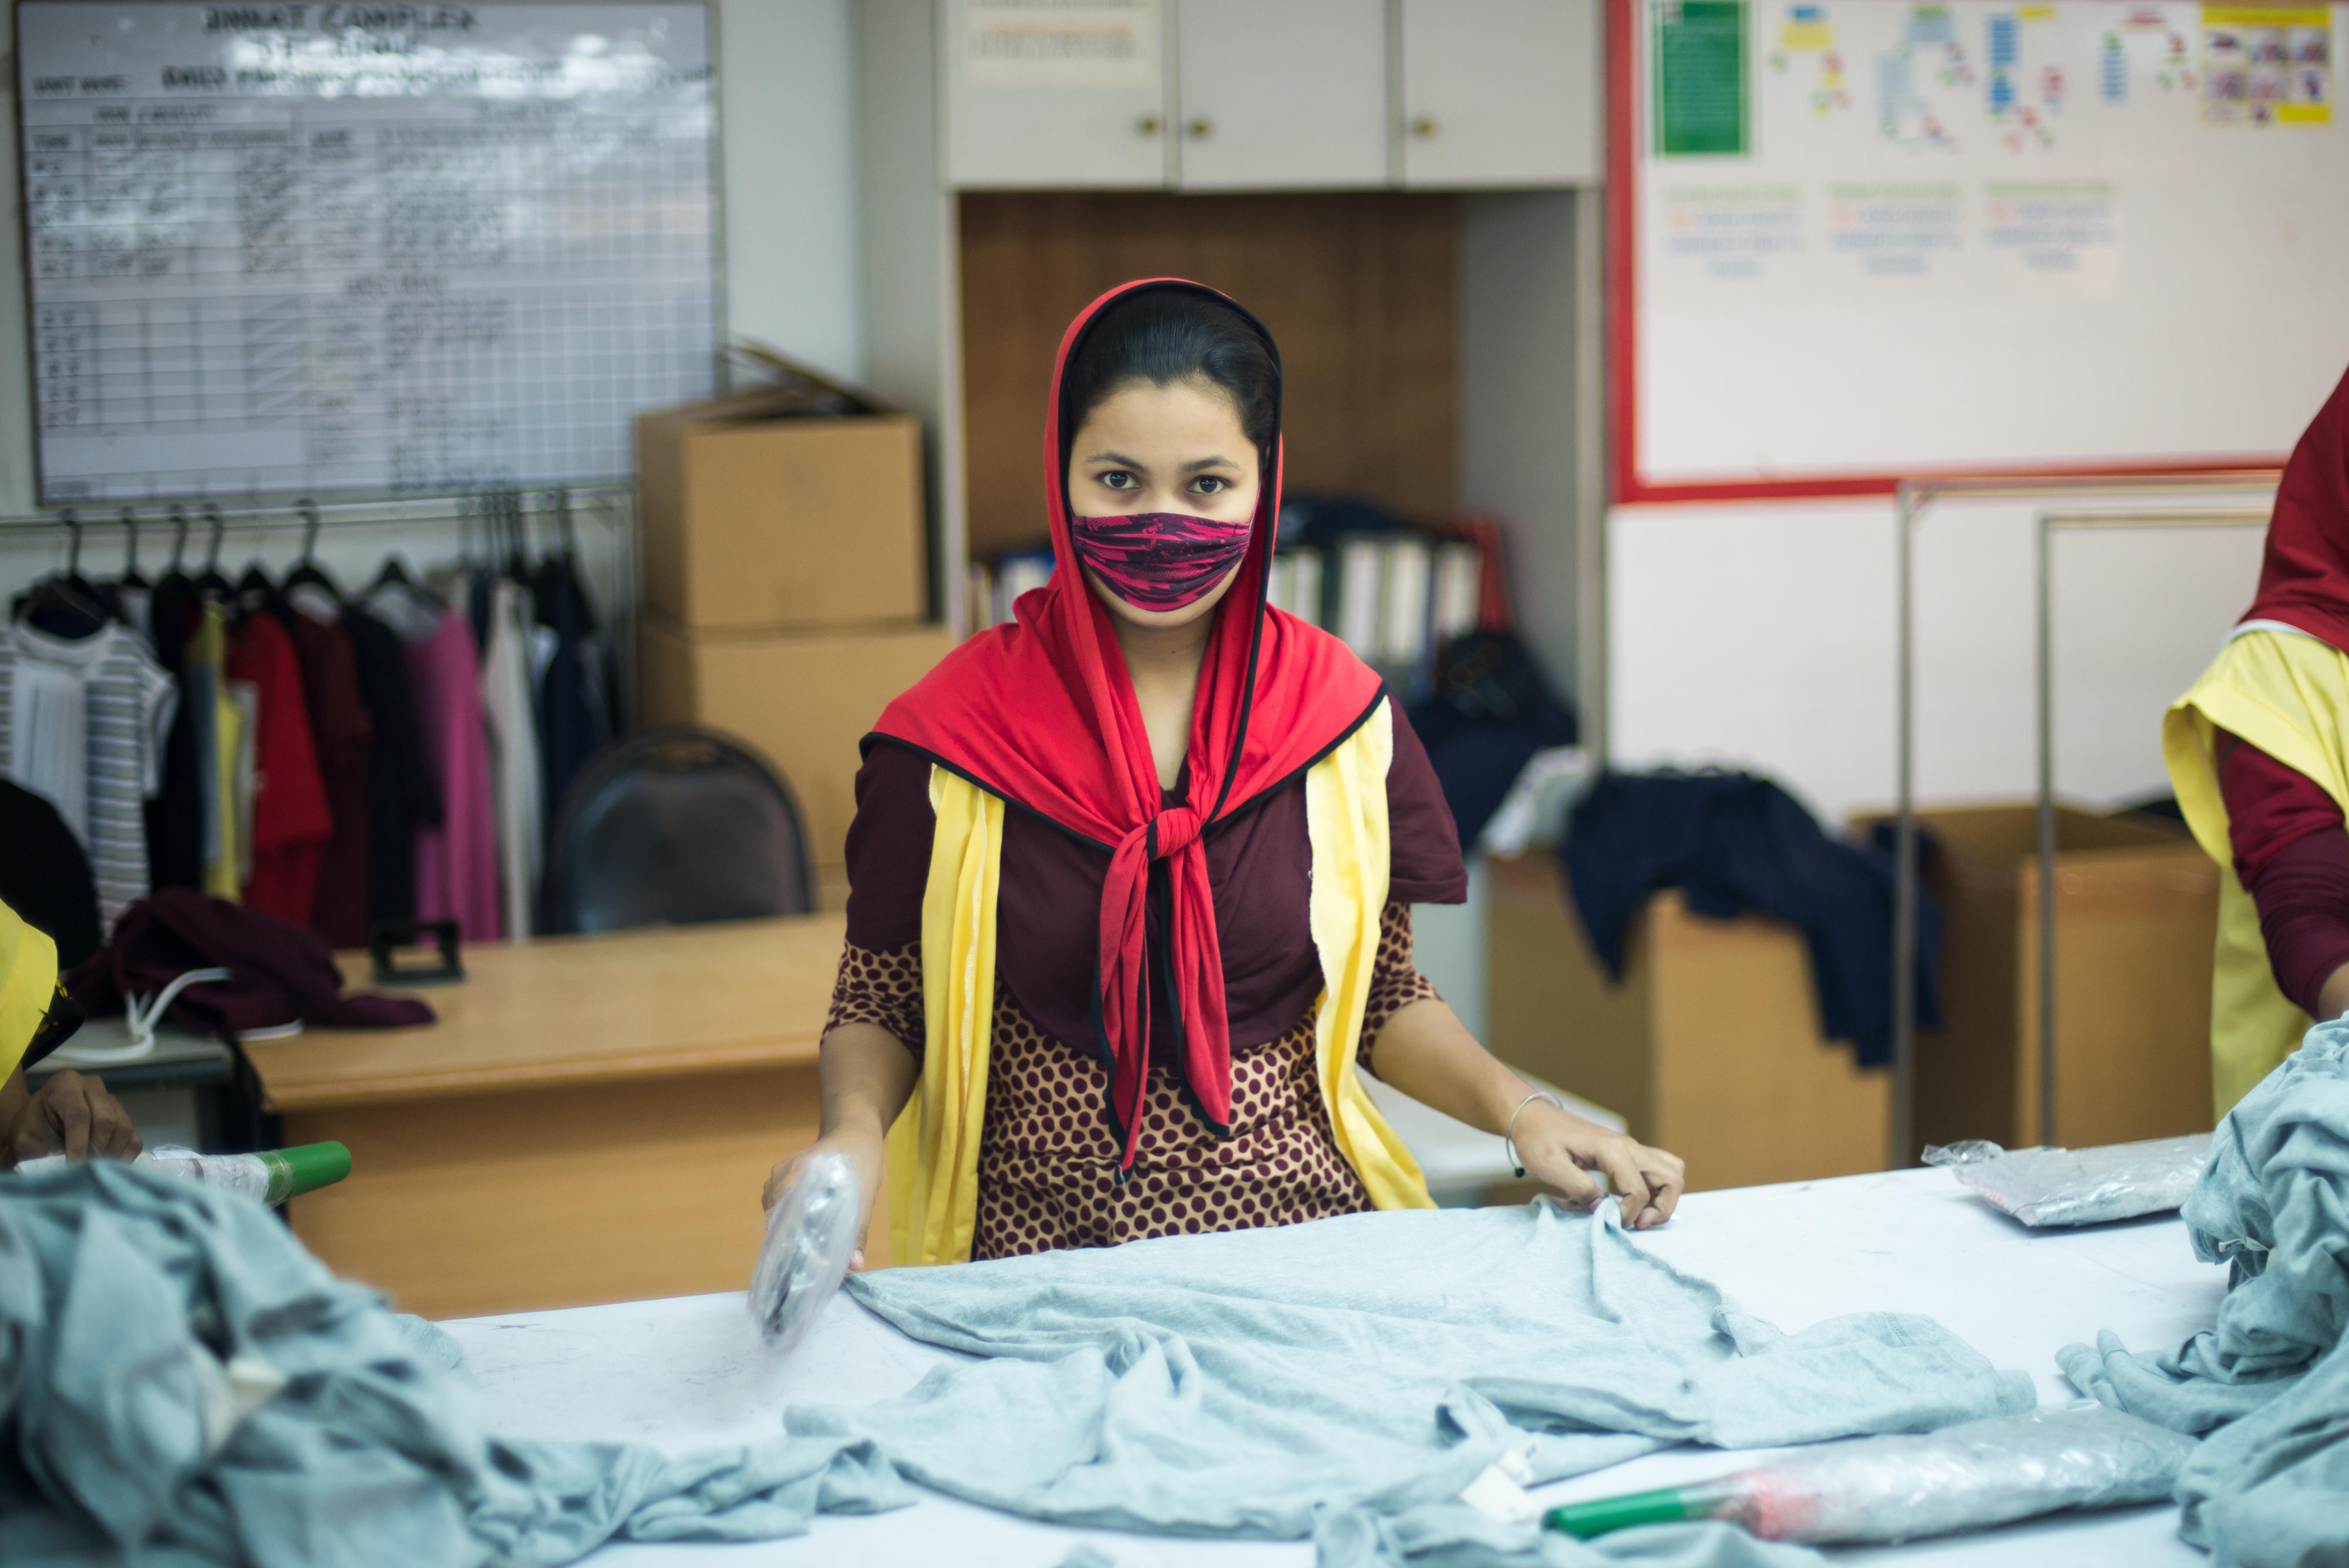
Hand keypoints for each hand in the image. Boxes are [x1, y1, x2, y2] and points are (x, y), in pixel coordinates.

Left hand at [5, 1070, 142, 1166]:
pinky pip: (134, 1139)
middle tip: (85, 1171)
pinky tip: (108, 1168)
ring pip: (123, 1129)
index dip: (78, 1144)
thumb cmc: (32, 1131)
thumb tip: (74, 1169)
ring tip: (94, 1171)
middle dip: (96, 1150)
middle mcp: (93, 1086)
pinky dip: (124, 1157)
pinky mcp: (124, 1118)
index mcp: (65, 1084)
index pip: (79, 1114)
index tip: (73, 1168)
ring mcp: (113, 1101)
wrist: (40, 1127)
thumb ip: (46, 1151)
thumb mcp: (28, 1140)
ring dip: (110, 1155)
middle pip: (106, 1120)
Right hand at [764, 1123, 885, 1271]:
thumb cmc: (860, 1160)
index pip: (778, 1217)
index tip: (796, 1265)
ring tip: (803, 1252)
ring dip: (788, 1232)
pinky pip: (780, 1205)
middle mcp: (779, 1175)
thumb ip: (858, 1230)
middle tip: (804, 1264)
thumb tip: (855, 1266)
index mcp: (794, 1175)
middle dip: (787, 1242)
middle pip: (775, 1218)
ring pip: (776, 1214)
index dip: (785, 1244)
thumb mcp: (864, 1195)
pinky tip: (803, 1233)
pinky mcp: (782, 1179)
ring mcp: (778, 1176)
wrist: (855, 1133)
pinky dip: (789, 1220)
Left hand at [1512, 1101, 1684, 1229]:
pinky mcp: (1625, 1153)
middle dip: (1662, 1207)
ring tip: (1641, 1215)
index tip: (1612, 1223)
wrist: (1533, 1117)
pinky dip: (1655, 1188)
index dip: (1630, 1213)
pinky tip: (1633, 1202)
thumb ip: (1578, 1188)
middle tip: (1638, 1224)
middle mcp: (1628, 1146)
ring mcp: (1630, 1148)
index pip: (1639, 1189)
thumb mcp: (1550, 1166)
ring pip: (1670, 1171)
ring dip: (1664, 1197)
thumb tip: (1603, 1209)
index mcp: (1612, 1149)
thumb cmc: (1538, 1139)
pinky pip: (1656, 1169)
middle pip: (1671, 1177)